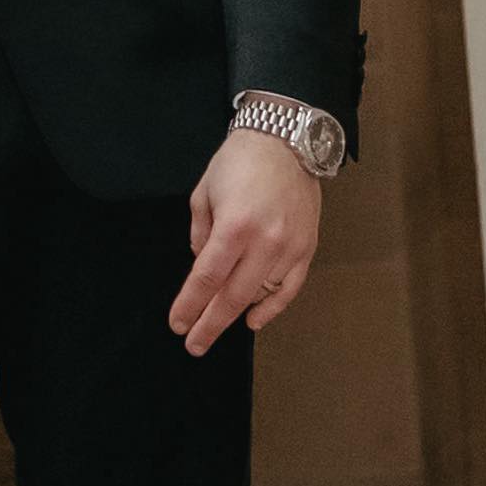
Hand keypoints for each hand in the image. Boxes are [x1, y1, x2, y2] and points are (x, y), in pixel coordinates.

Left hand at [171, 124, 322, 355]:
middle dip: (210, 323)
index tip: (178, 324)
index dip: (190, 305)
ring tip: (216, 329)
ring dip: (236, 317)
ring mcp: (289, 247)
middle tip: (194, 344)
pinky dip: (272, 308)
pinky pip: (290, 288)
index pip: (207, 278)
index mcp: (234, 226)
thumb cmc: (239, 162)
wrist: (285, 140)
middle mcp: (265, 241)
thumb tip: (203, 267)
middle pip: (232, 296)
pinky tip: (253, 321)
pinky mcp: (307, 248)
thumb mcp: (204, 192)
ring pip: (261, 296)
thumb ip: (200, 234)